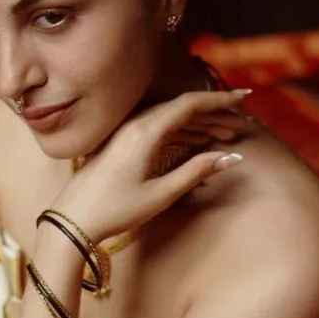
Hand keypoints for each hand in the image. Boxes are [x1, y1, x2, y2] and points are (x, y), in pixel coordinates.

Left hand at [56, 89, 250, 241]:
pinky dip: (182, 131)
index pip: (190, 104)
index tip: (245, 98)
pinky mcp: (122, 142)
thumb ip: (195, 172)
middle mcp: (135, 125)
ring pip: (171, 117)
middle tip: (241, 125)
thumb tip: (229, 157)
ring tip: (226, 134)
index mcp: (145, 132)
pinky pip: (158, 127)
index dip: (220, 99)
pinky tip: (198, 140)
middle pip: (182, 108)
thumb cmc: (115, 210)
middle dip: (215, 113)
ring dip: (200, 122)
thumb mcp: (161, 194)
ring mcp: (127, 132)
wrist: (73, 219)